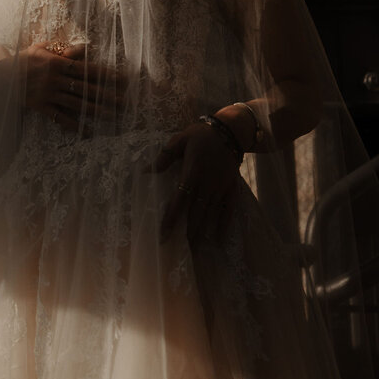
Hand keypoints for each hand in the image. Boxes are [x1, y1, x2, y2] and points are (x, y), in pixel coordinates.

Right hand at [22, 43, 124, 131]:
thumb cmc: (23, 60)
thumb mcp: (41, 48)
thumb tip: (85, 49)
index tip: (120, 79)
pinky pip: (60, 117)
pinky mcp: (41, 107)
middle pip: (85, 88)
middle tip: (124, 101)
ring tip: (112, 115)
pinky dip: (74, 125)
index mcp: (56, 63)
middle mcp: (54, 79)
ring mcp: (48, 94)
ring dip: (96, 110)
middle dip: (106, 95)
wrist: (0, 77)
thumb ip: (62, 49)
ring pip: (76, 104)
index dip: (104, 74)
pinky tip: (88, 131)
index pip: (85, 69)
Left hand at [149, 120, 240, 242]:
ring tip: (192, 247)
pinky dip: (224, 224)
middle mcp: (207, 182)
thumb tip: (146, 171)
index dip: (172, 217)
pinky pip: (229, 209)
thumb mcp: (180, 140)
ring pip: (210, 213)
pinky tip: (217, 238)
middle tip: (176, 248)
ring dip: (201, 230)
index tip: (164, 233)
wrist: (231, 130)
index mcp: (192, 171)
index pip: (179, 199)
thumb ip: (164, 156)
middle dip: (185, 230)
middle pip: (195, 211)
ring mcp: (221, 186)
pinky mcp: (232, 187)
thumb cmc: (201, 135)